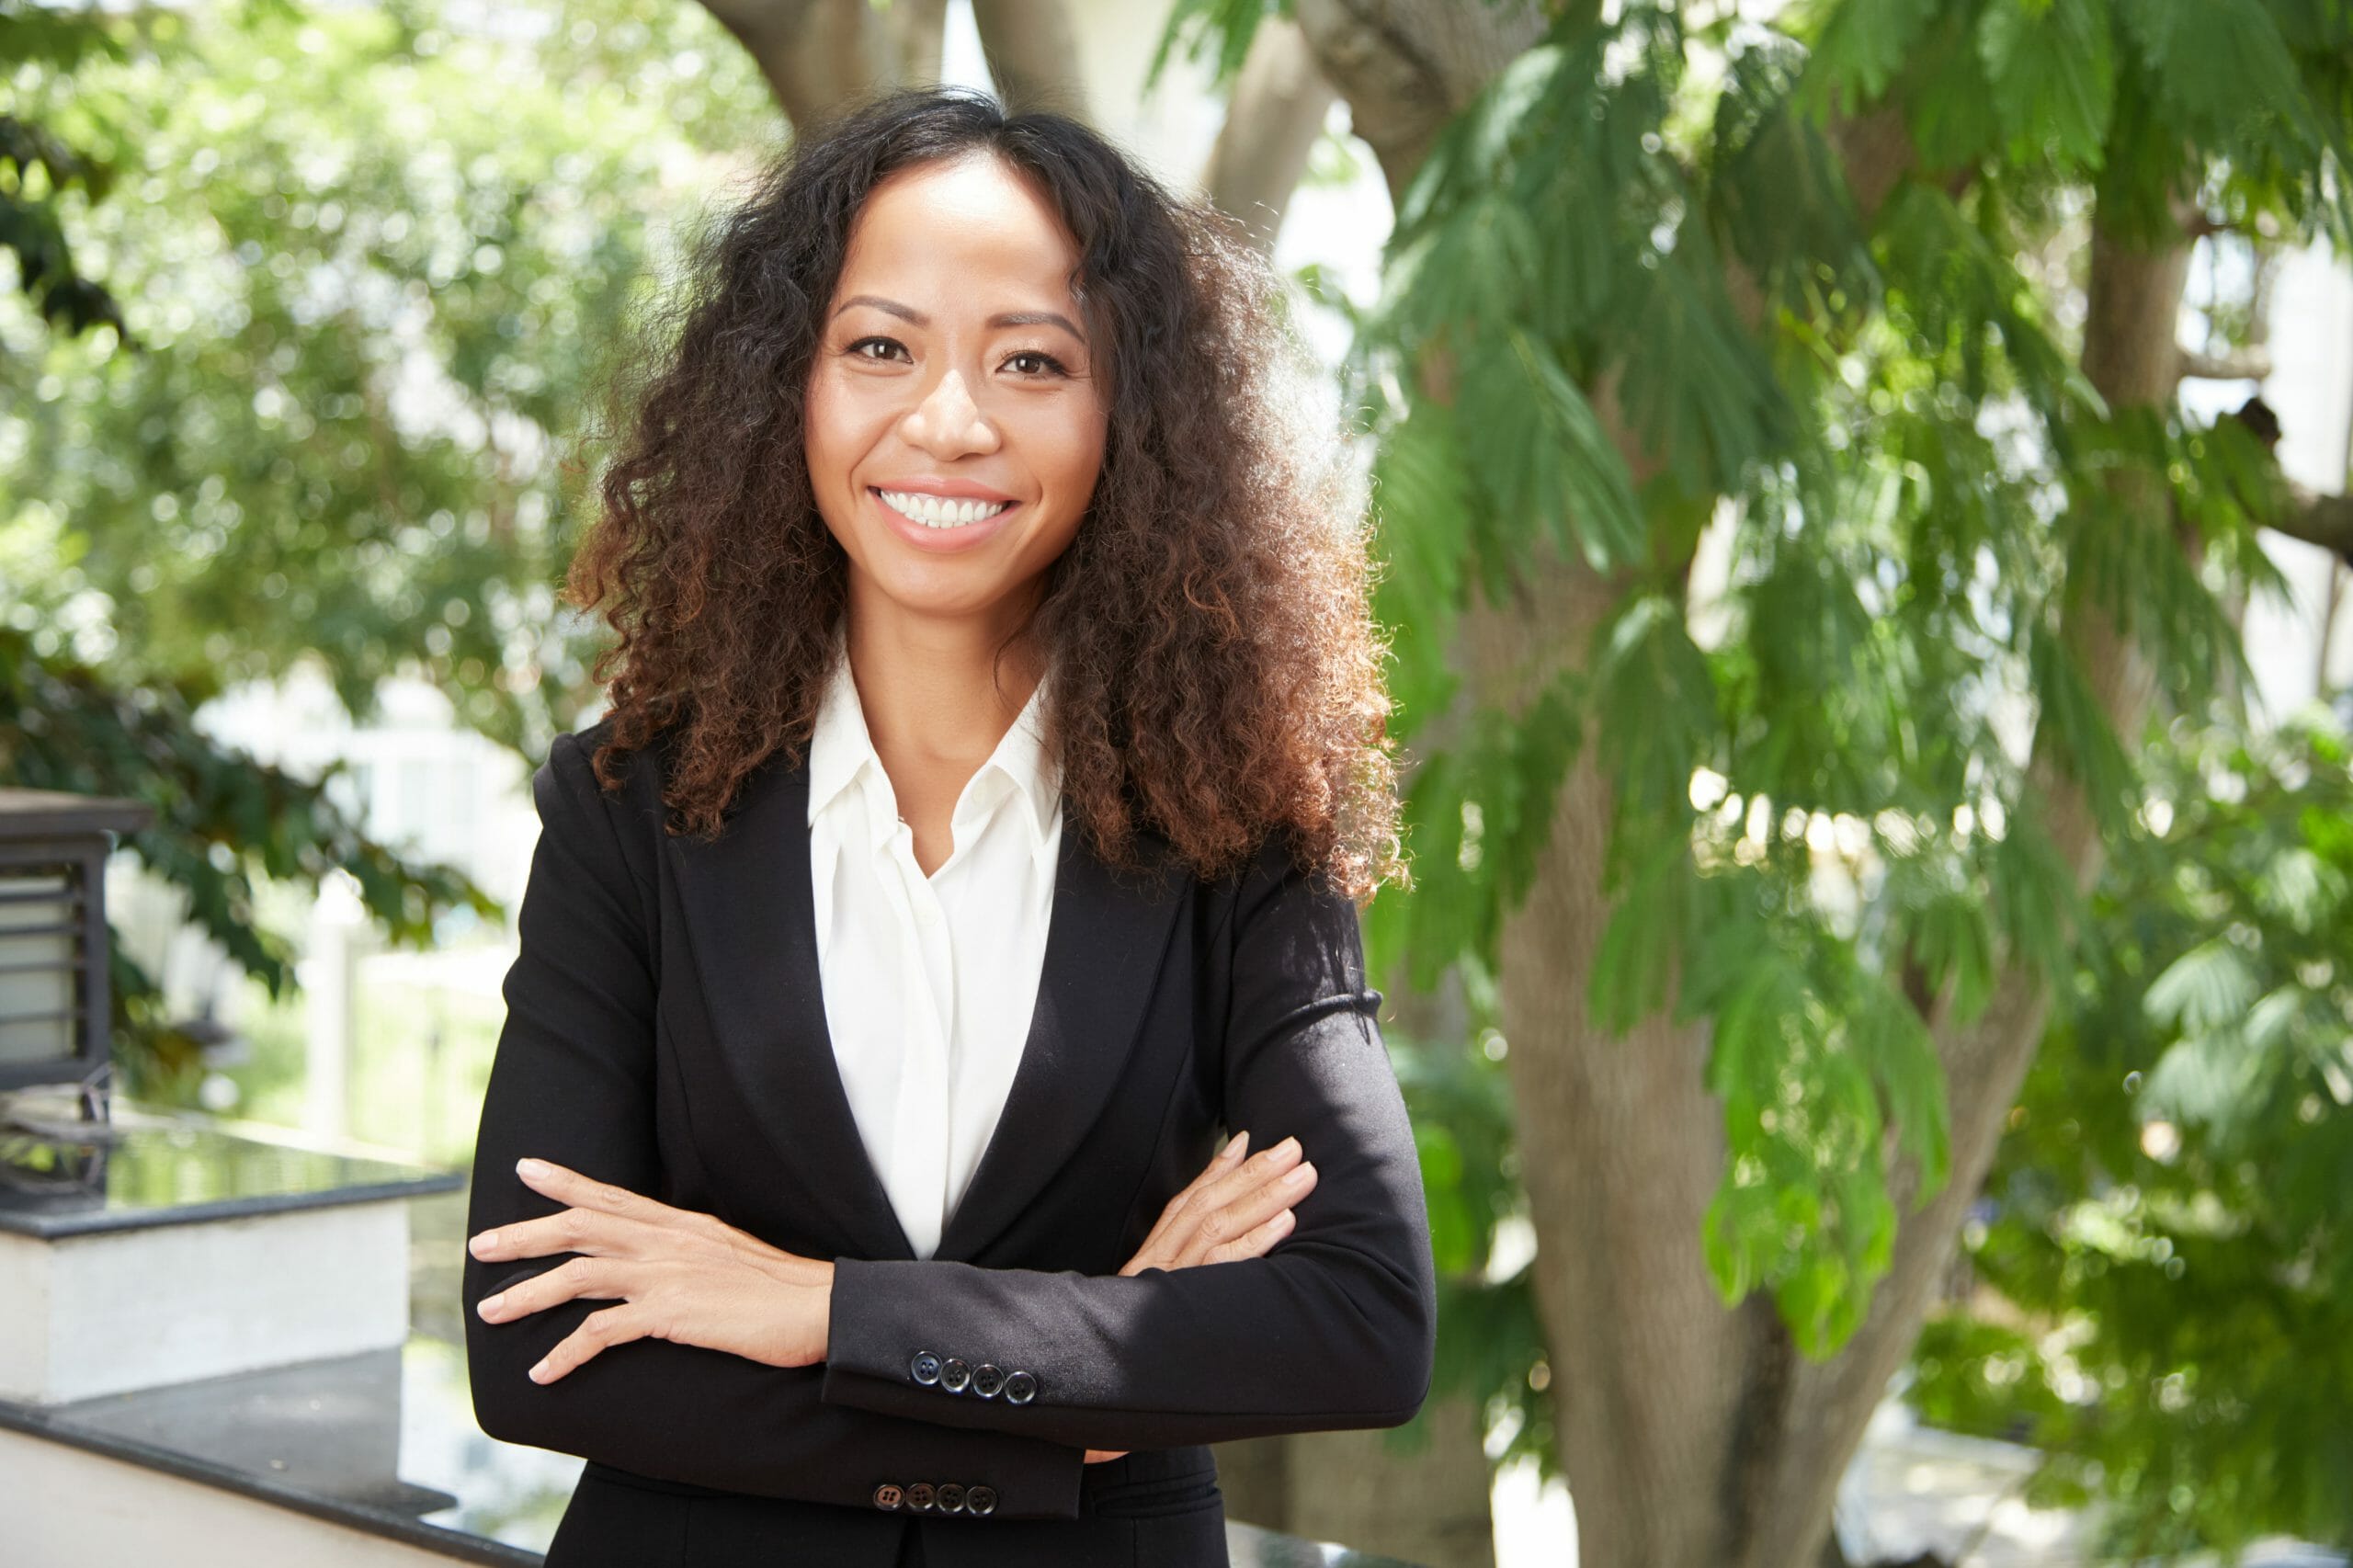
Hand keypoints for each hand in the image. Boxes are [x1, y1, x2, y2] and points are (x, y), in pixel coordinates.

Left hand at [469, 1157, 833, 1384]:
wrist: (817, 1307)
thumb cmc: (779, 1288)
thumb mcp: (728, 1252)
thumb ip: (688, 1250)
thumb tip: (663, 1260)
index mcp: (679, 1223)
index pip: (610, 1194)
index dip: (565, 1181)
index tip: (526, 1168)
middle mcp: (666, 1240)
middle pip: (580, 1226)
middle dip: (525, 1235)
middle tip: (481, 1244)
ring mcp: (666, 1274)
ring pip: (578, 1275)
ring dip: (528, 1293)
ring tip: (490, 1312)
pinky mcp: (671, 1313)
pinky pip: (602, 1331)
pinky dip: (565, 1352)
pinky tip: (543, 1371)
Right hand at [1081, 1130, 1317, 1463]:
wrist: (1098, 1381)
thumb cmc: (1137, 1342)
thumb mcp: (1154, 1293)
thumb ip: (1180, 1260)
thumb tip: (1209, 1234)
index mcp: (1152, 1257)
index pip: (1188, 1201)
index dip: (1220, 1168)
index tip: (1254, 1139)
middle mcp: (1158, 1262)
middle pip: (1209, 1204)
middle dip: (1254, 1172)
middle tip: (1296, 1148)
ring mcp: (1170, 1282)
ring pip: (1218, 1226)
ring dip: (1264, 1196)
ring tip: (1303, 1175)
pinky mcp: (1183, 1303)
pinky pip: (1223, 1266)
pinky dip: (1256, 1240)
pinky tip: (1286, 1222)